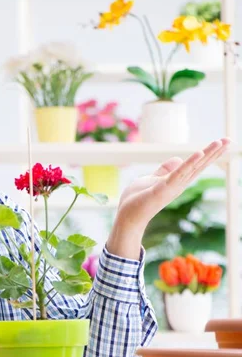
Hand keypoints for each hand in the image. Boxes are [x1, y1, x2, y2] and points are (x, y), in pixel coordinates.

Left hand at [107, 138, 230, 258]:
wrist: (127, 216)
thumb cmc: (137, 200)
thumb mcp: (151, 180)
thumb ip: (164, 171)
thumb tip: (178, 158)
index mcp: (176, 181)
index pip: (195, 165)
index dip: (208, 154)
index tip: (221, 142)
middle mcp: (178, 184)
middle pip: (199, 165)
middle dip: (214, 152)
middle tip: (229, 139)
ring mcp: (172, 187)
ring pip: (192, 167)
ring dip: (206, 154)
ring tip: (219, 142)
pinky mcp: (162, 189)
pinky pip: (177, 174)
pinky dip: (188, 164)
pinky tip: (199, 153)